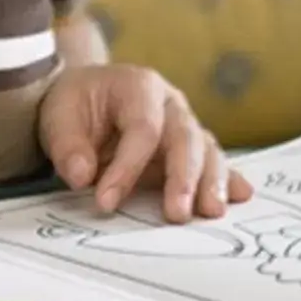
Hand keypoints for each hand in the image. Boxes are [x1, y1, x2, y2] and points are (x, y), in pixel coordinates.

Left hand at [39, 64, 252, 221]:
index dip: (126, 167)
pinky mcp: (191, 148)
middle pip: (185, 138)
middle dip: (183, 178)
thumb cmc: (76, 106)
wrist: (88, 98)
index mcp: (138, 86)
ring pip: (207, 150)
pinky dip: (228, 179)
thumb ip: (67, 146)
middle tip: (177, 214)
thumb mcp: (58, 118)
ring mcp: (185, 125)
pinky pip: (213, 162)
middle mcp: (170, 103)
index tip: (105, 202)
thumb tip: (81, 176)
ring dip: (211, 182)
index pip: (142, 129)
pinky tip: (242, 195)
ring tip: (212, 211)